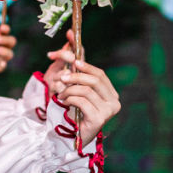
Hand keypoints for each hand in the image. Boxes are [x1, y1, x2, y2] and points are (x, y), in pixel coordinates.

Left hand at [0, 24, 15, 76]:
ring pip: (9, 54)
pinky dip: (3, 64)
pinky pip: (3, 66)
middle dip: (7, 40)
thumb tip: (0, 35)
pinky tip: (1, 63)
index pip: (6, 32)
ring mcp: (1, 57)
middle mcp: (3, 47)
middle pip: (12, 42)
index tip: (2, 27)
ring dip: (5, 51)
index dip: (6, 29)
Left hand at [46, 29, 119, 144]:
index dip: (81, 60)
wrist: (68, 137)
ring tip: (59, 93)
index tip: (63, 52)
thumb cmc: (71, 111)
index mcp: (110, 92)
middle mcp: (114, 101)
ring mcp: (108, 111)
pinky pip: (81, 100)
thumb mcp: (71, 84)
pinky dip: (68, 98)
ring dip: (68, 88)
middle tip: (60, 76)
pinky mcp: (99, 119)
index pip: (98, 72)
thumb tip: (69, 35)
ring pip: (86, 89)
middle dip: (74, 74)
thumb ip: (72, 62)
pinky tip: (62, 102)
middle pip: (95, 78)